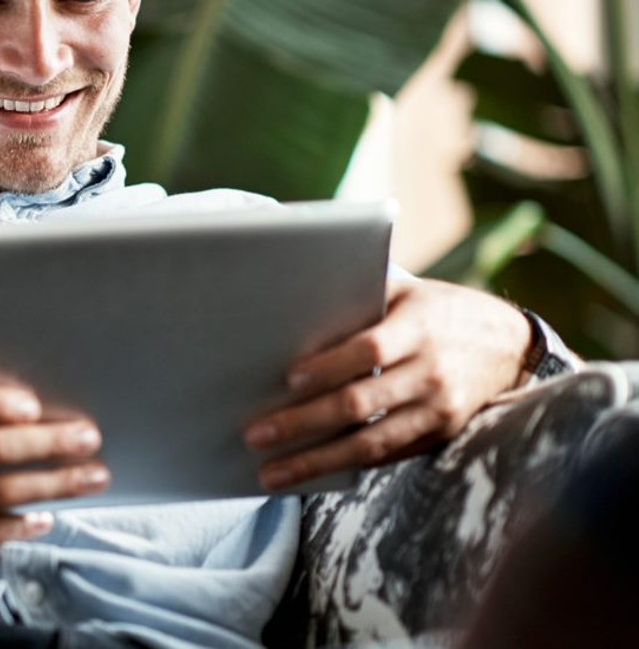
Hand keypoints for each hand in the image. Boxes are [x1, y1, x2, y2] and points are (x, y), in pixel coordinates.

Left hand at [243, 277, 530, 489]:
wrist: (508, 344)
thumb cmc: (435, 309)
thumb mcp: (405, 291)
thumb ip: (358, 301)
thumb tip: (292, 314)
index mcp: (420, 327)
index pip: (369, 350)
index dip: (329, 365)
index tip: (288, 379)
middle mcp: (432, 372)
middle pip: (359, 403)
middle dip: (303, 422)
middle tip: (256, 435)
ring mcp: (439, 410)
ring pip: (370, 443)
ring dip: (316, 461)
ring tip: (271, 474)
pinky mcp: (440, 436)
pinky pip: (387, 456)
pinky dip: (346, 467)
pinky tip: (309, 474)